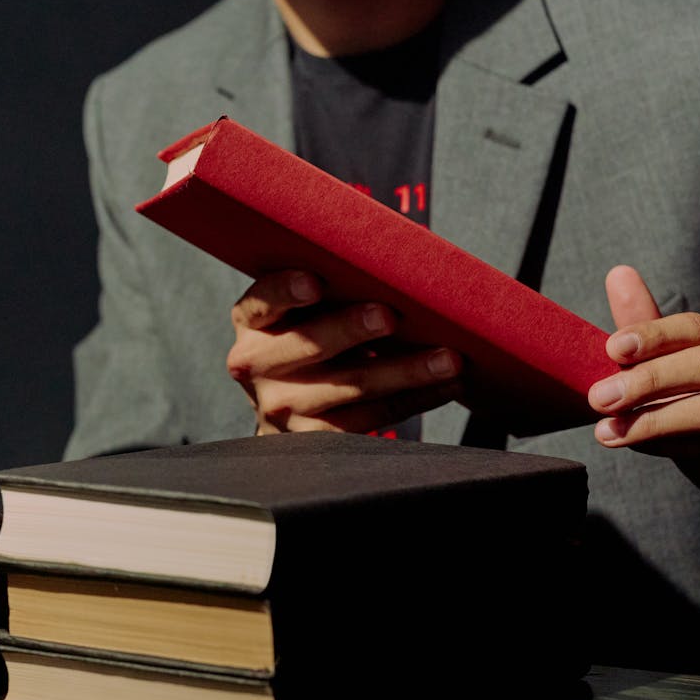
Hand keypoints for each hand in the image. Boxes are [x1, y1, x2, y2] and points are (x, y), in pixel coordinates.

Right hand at [227, 270, 463, 434]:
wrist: (286, 405)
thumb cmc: (309, 334)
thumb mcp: (301, 310)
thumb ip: (330, 287)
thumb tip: (397, 263)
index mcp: (252, 322)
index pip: (263, 301)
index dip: (286, 291)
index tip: (315, 284)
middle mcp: (257, 364)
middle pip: (309, 345)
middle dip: (352, 329)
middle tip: (390, 317)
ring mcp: (282, 406)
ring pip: (351, 386)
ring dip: (406, 371)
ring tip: (448, 358)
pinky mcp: (314, 436)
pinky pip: (372, 419)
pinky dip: (414, 399)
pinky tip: (446, 385)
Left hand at [588, 265, 699, 495]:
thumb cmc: (682, 391)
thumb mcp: (663, 356)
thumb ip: (643, 323)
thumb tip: (618, 273)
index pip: (693, 329)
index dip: (654, 336)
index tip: (613, 348)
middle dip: (650, 381)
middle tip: (599, 397)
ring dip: (654, 422)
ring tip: (606, 432)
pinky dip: (671, 445)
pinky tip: (637, 445)